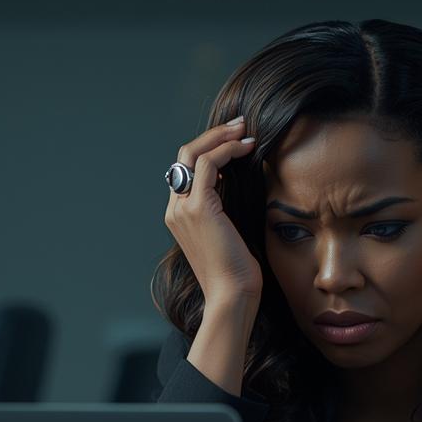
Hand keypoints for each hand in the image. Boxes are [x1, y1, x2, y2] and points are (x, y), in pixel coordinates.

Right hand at [162, 116, 262, 304]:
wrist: (231, 296)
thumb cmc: (236, 273)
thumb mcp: (229, 236)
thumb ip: (226, 211)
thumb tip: (241, 187)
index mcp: (179, 215)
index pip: (187, 170)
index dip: (210, 150)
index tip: (236, 142)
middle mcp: (175, 208)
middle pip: (184, 155)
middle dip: (213, 135)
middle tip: (240, 125)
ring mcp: (183, 207)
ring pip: (193, 152)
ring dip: (221, 137)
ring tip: (245, 131)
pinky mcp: (199, 207)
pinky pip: (208, 163)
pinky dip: (227, 150)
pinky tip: (246, 148)